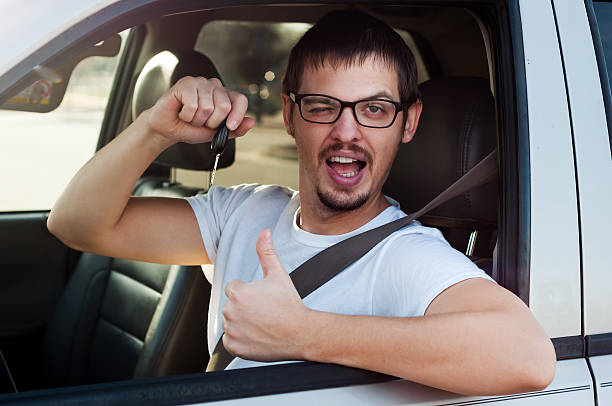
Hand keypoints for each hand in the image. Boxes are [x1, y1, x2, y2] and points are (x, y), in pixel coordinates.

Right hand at [145, 76, 254, 145]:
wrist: (169, 129)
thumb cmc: (192, 128)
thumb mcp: (216, 133)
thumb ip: (235, 129)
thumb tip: (251, 122)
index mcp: (225, 97)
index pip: (240, 100)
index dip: (238, 114)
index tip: (230, 126)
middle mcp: (215, 86)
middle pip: (224, 106)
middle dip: (211, 122)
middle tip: (201, 122)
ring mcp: (201, 82)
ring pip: (207, 107)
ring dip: (196, 120)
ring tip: (190, 117)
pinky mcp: (186, 82)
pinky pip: (192, 104)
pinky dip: (187, 115)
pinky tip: (182, 112)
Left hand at [221, 229, 310, 361]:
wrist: (301, 333)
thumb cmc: (290, 305)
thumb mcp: (278, 274)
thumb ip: (266, 251)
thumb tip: (264, 232)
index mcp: (238, 293)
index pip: (234, 288)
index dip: (249, 292)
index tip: (262, 299)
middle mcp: (231, 312)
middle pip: (231, 305)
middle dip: (244, 307)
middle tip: (264, 311)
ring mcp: (232, 331)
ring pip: (230, 322)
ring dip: (241, 322)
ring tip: (262, 323)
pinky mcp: (234, 347)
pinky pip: (230, 340)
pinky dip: (240, 339)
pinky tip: (256, 334)